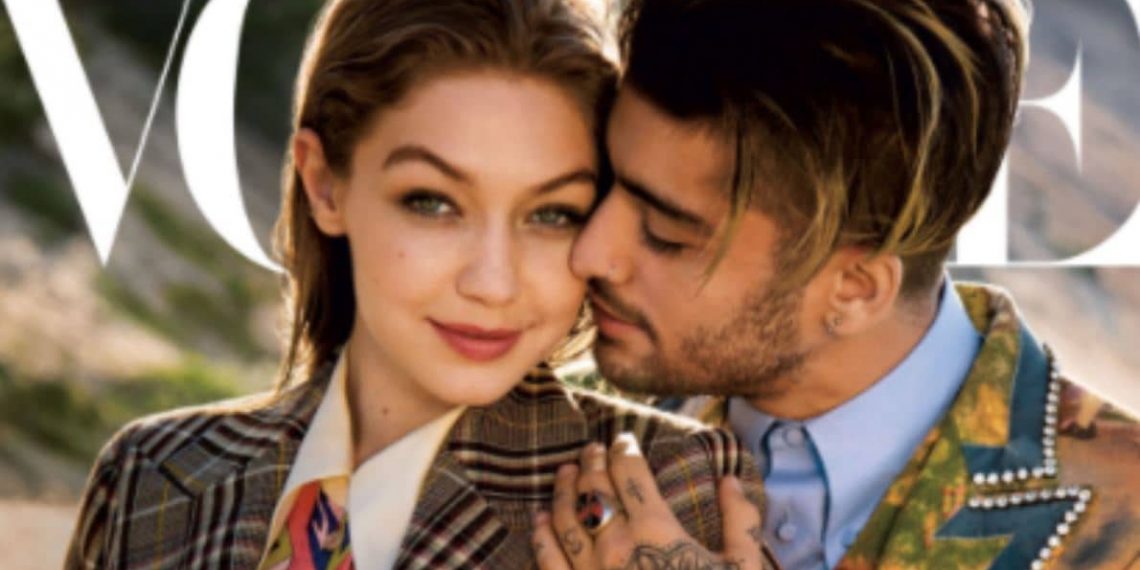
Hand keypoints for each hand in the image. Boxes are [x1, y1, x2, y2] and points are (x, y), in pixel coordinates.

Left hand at [532, 433, 768, 569]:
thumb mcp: (743, 568)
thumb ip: (740, 521)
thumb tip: (731, 480)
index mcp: (655, 530)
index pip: (629, 471)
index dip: (623, 447)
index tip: (622, 438)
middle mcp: (615, 545)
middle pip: (593, 487)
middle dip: (591, 461)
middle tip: (591, 448)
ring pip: (565, 517)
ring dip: (562, 488)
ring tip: (564, 471)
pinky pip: (548, 560)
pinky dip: (541, 535)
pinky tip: (540, 520)